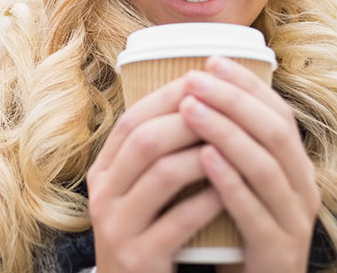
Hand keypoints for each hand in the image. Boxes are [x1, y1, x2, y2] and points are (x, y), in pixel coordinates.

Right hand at [87, 75, 223, 272]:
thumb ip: (157, 150)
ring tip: (234, 144)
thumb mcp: (140, 189)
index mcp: (104, 171)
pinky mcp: (138, 259)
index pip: (131, 119)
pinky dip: (208, 200)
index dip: (168, 97)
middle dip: (189, 119)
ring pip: (162, 174)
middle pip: (144, 139)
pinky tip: (229, 191)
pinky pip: (178, 220)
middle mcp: (102, 195)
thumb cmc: (150, 231)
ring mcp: (117, 228)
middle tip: (224, 108)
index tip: (204, 81)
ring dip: (202, 154)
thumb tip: (197, 96)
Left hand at [179, 57, 320, 272]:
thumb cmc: (240, 229)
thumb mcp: (245, 182)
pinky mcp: (278, 253)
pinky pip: (254, 211)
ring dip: (226, 131)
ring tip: (190, 109)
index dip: (247, 84)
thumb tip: (200, 93)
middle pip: (274, 132)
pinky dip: (230, 180)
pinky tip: (204, 158)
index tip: (212, 61)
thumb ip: (234, 145)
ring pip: (265, 166)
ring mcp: (295, 222)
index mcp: (296, 167)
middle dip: (233, 100)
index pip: (278, 113)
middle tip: (195, 79)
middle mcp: (304, 188)